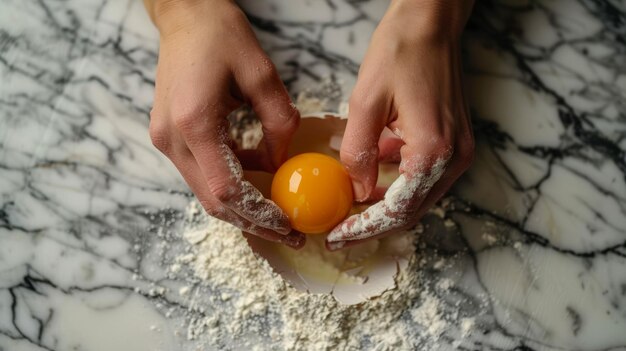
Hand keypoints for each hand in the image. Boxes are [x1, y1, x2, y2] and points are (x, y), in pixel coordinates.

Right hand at [145, 0, 303, 247]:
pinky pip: (203, 174)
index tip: (289, 224)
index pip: (226, 189)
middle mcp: (173, 139)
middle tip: (289, 233)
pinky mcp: (170, 138)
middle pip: (213, 201)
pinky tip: (259, 182)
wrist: (184, 17)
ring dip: (243, 208)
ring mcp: (166, 141)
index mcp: (195, 122)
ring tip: (279, 214)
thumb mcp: (262, 74)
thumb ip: (278, 123)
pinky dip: (231, 185)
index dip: (259, 213)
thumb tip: (282, 164)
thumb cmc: (221, 35)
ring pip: (206, 193)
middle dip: (253, 222)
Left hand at [326, 0, 474, 249]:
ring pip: (417, 198)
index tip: (337, 236)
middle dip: (373, 224)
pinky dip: (396, 184)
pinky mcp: (454, 143)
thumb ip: (359, 152)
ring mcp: (458, 152)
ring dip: (384, 206)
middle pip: (410, 211)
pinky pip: (422, 177)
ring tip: (349, 208)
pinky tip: (371, 174)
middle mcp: (453, 158)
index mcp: (433, 150)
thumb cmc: (400, 52)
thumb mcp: (366, 102)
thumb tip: (356, 192)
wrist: (431, 24)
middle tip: (339, 229)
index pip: (397, 209)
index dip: (365, 228)